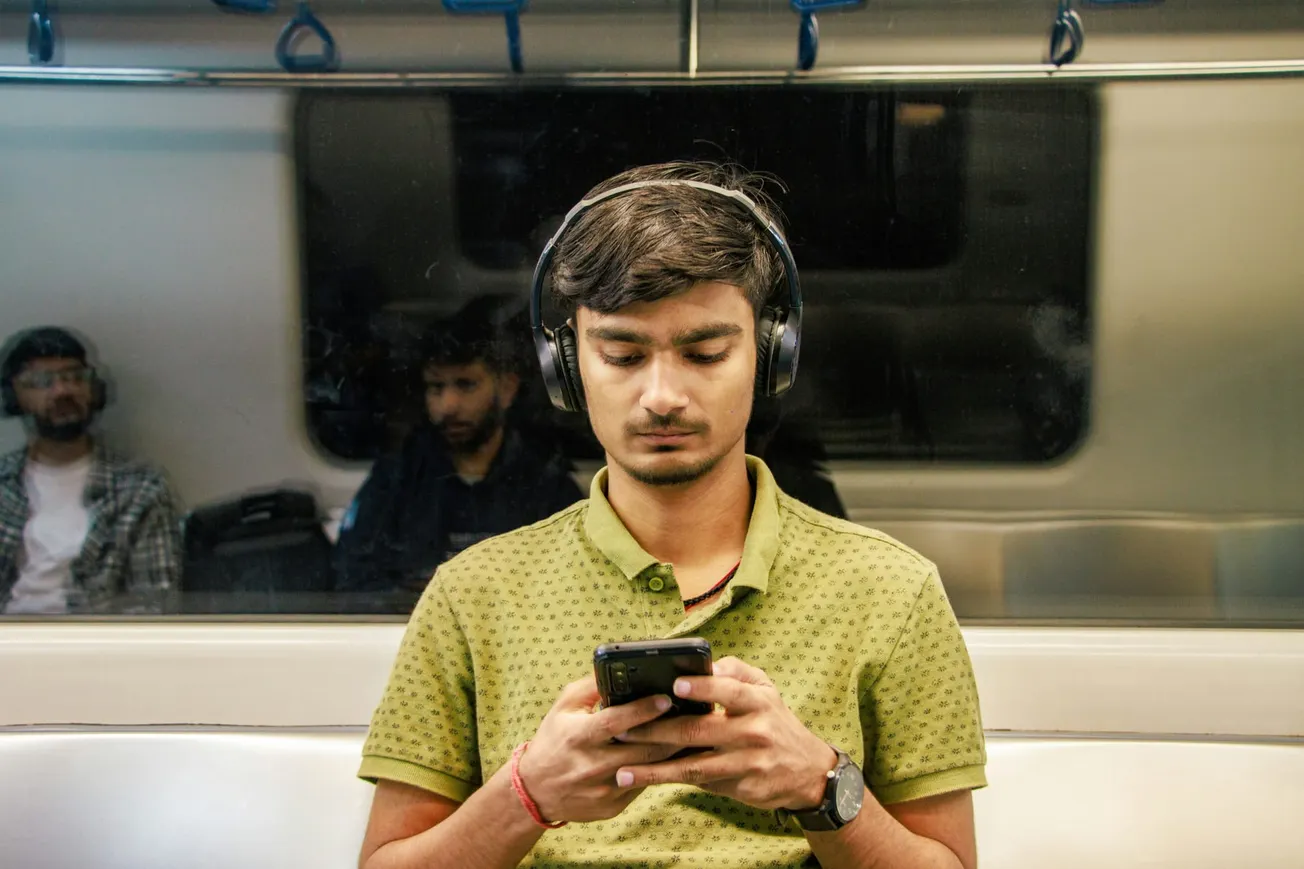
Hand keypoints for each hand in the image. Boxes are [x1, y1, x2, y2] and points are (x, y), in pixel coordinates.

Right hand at [515, 675, 682, 823]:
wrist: (535, 790)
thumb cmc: (553, 740)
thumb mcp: (563, 708)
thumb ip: (590, 687)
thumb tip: (618, 669)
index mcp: (578, 736)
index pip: (616, 722)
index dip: (643, 710)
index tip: (666, 699)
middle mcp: (591, 765)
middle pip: (642, 749)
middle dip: (670, 732)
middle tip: (691, 716)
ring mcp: (603, 790)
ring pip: (648, 770)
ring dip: (672, 752)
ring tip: (690, 735)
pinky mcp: (611, 807)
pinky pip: (642, 786)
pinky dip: (658, 771)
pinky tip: (673, 757)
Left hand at [612, 656, 837, 810]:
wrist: (808, 771)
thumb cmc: (775, 721)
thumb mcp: (766, 689)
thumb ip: (736, 671)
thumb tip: (707, 664)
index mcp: (758, 702)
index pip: (729, 690)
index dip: (703, 687)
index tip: (675, 685)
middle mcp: (753, 733)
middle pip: (698, 731)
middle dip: (656, 731)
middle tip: (623, 730)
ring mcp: (746, 764)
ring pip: (693, 767)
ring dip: (654, 769)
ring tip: (623, 769)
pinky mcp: (740, 788)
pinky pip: (700, 783)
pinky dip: (670, 781)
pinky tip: (644, 780)